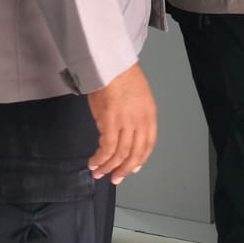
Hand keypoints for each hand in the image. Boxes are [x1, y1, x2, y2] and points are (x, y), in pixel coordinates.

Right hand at [86, 63, 157, 183]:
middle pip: (135, 153)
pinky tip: (94, 163)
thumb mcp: (139, 96)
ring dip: (108, 167)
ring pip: (119, 154)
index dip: (140, 159)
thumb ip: (137, 115)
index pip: (148, 144)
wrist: (111, 64)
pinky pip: (106, 148)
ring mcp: (126, 123)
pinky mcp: (109, 122)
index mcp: (150, 115)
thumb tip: (127, 133)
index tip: (133, 168)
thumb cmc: (121, 75)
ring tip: (99, 173)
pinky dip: (100, 159)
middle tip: (115, 178)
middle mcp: (141, 121)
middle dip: (124, 169)